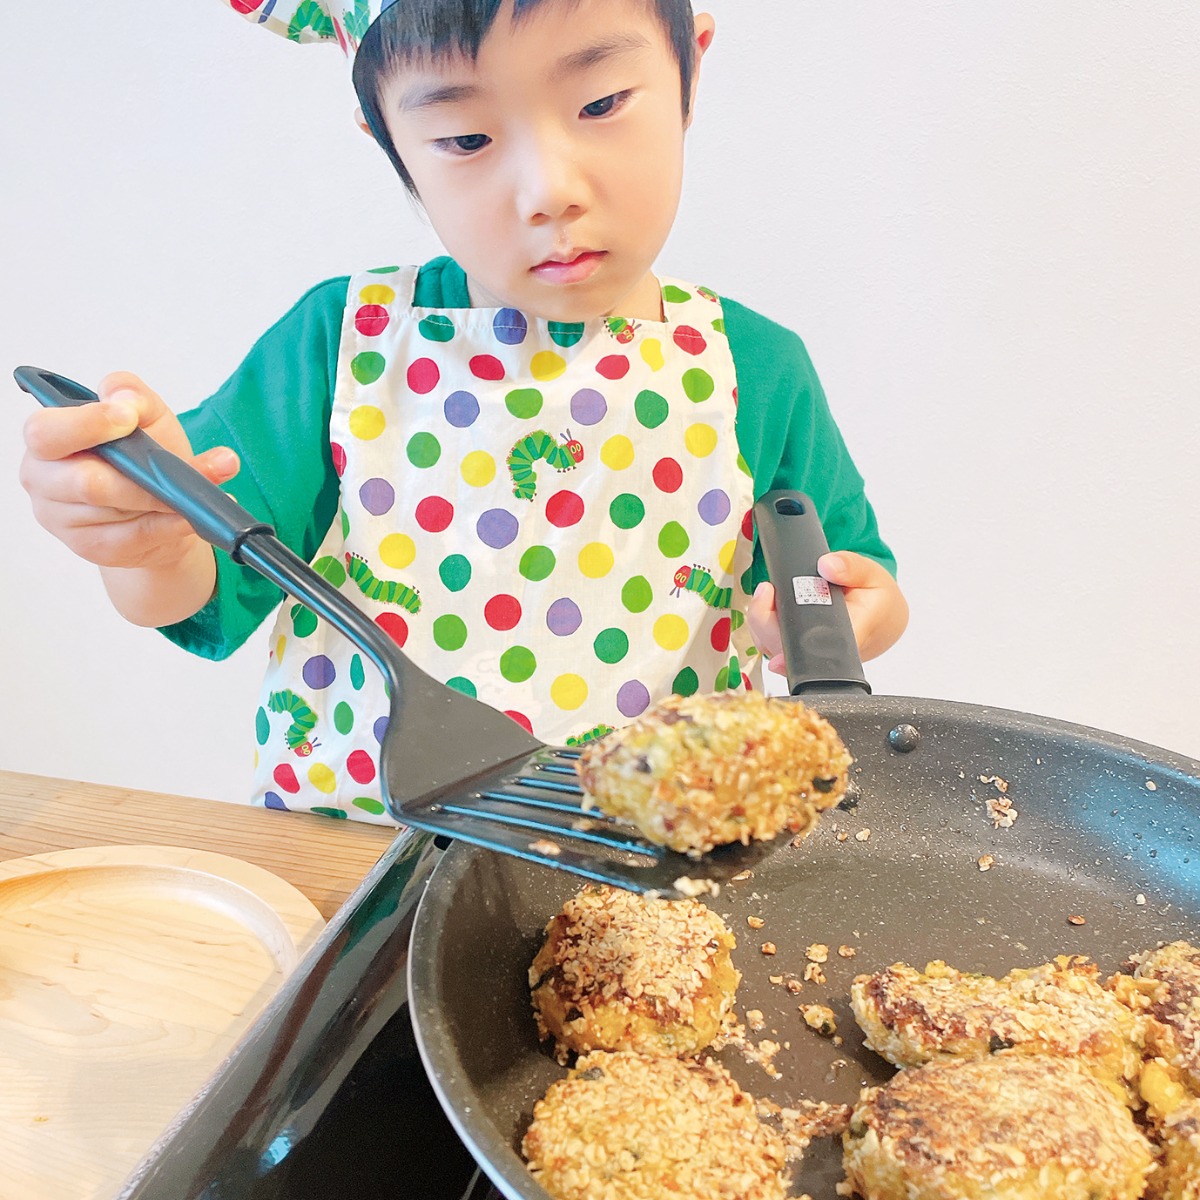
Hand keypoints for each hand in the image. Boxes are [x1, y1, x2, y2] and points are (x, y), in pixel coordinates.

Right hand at [19, 371, 237, 623]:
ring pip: (118, 512)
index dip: (87, 425)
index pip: (46, 433)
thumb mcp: (144, 414)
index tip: (128, 419)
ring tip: (199, 490)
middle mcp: (44, 481)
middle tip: (178, 468)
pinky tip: (193, 515)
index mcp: (47, 439)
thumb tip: (126, 399)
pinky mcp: (94, 547)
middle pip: (87, 483)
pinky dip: (171, 524)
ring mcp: (64, 520)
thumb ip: (132, 394)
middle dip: (140, 476)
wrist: (157, 504)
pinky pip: (138, 536)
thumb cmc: (142, 453)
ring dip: (165, 500)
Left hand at [746, 551, 908, 672]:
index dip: (789, 647)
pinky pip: (770, 643)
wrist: (880, 618)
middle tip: (767, 591)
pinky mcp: (797, 650)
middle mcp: (825, 651)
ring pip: (772, 648)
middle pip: (783, 649)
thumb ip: (852, 567)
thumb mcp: (872, 575)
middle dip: (765, 621)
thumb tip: (827, 565)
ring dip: (761, 622)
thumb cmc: (876, 599)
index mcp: (849, 636)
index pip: (815, 651)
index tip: (773, 624)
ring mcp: (808, 653)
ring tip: (767, 593)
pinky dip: (762, 624)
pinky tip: (768, 603)